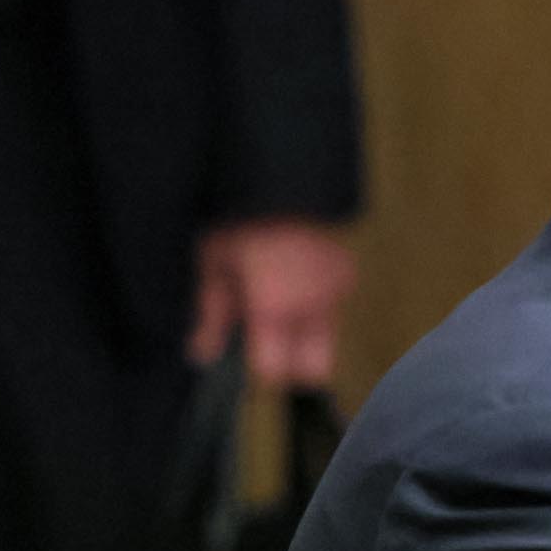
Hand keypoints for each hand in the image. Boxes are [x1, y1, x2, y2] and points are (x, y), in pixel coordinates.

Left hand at [189, 219, 357, 386]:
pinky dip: (317, 302)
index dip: (260, 367)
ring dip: (305, 332)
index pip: (275, 370)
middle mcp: (312, 307)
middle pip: (315, 368)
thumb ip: (212, 316)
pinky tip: (296, 277)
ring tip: (279, 301)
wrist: (284, 180)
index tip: (250, 354)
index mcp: (273, 309)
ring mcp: (336, 291)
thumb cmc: (240, 221)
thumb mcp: (214, 266)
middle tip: (271, 343)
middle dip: (294, 364)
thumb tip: (203, 354)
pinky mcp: (347, 274)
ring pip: (326, 336)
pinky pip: (333, 304)